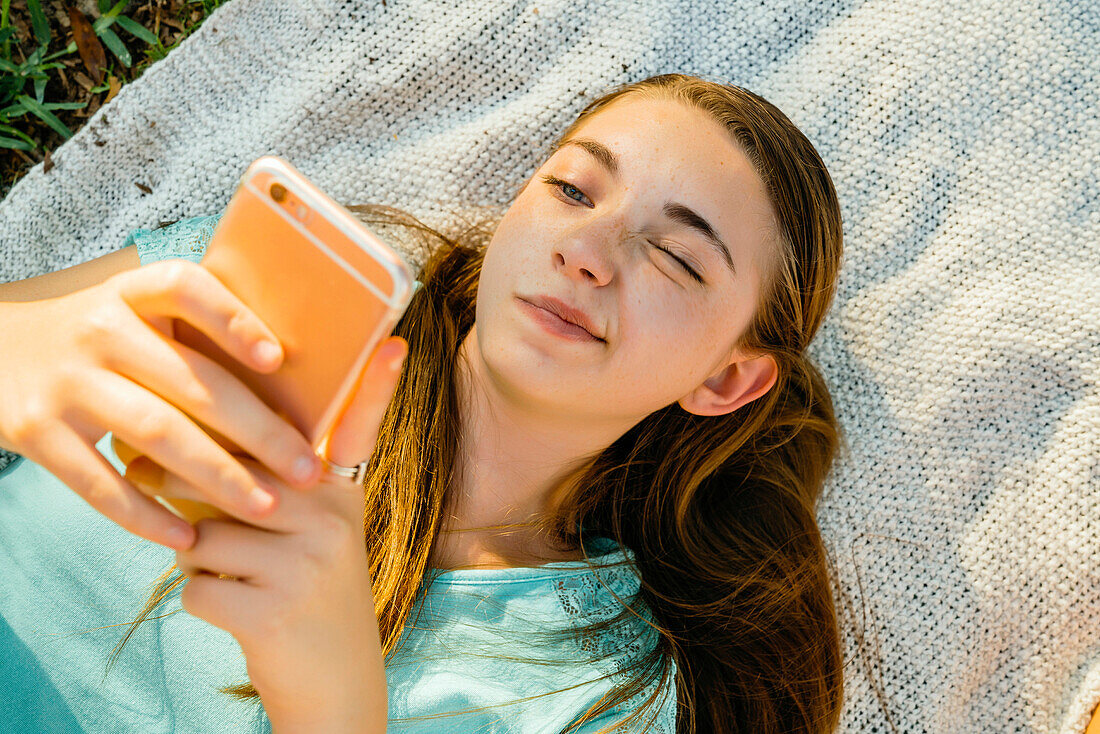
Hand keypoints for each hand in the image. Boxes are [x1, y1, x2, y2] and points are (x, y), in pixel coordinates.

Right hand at [0, 260, 323, 549]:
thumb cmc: (100, 338)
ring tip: (267, 506)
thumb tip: (293, 369)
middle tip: (308, 469)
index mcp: (133, 294)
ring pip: (157, 432)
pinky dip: (145, 514)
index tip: (278, 360)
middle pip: (192, 381)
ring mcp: (67, 382)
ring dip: (218, 476)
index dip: (233, 320)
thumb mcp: (136, 312)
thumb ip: (195, 329)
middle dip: (259, 432)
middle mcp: (100, 330)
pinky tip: (187, 536)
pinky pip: (98, 482)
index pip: (186, 289)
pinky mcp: (36, 431)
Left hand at [128, 335, 405, 729]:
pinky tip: (241, 611)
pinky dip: (201, 600)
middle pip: (233, 471)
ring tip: (237, 576)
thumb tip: (173, 451)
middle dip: (184, 486)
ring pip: (202, 530)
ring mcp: (309, 563)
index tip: (396, 342)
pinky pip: (195, 584)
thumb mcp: (306, 534)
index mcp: (341, 492)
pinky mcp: (275, 608)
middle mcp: (334, 517)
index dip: (377, 385)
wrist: (335, 684)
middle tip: (168, 489)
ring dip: (197, 557)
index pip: (360, 429)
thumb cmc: (302, 592)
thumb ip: (264, 487)